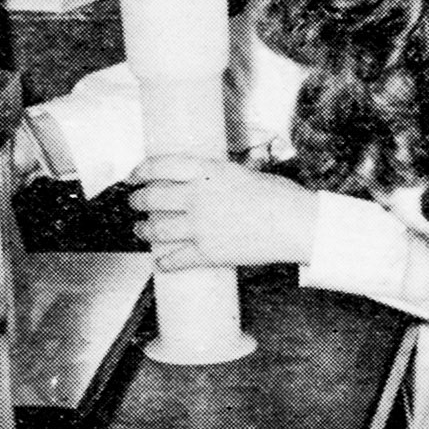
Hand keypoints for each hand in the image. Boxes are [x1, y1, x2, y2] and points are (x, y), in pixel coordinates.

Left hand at [128, 156, 318, 269]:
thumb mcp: (243, 172)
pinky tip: (159, 263)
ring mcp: (200, 226)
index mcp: (207, 170)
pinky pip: (176, 259)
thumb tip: (203, 181)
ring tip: (141, 231)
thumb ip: (217, 176)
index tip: (133, 176)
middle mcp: (198, 196)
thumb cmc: (279, 195)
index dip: (141, 171)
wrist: (295, 223)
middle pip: (153, 198)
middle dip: (138, 202)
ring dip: (144, 231)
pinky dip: (164, 262)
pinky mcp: (208, 252)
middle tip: (135, 204)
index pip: (161, 165)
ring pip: (157, 229)